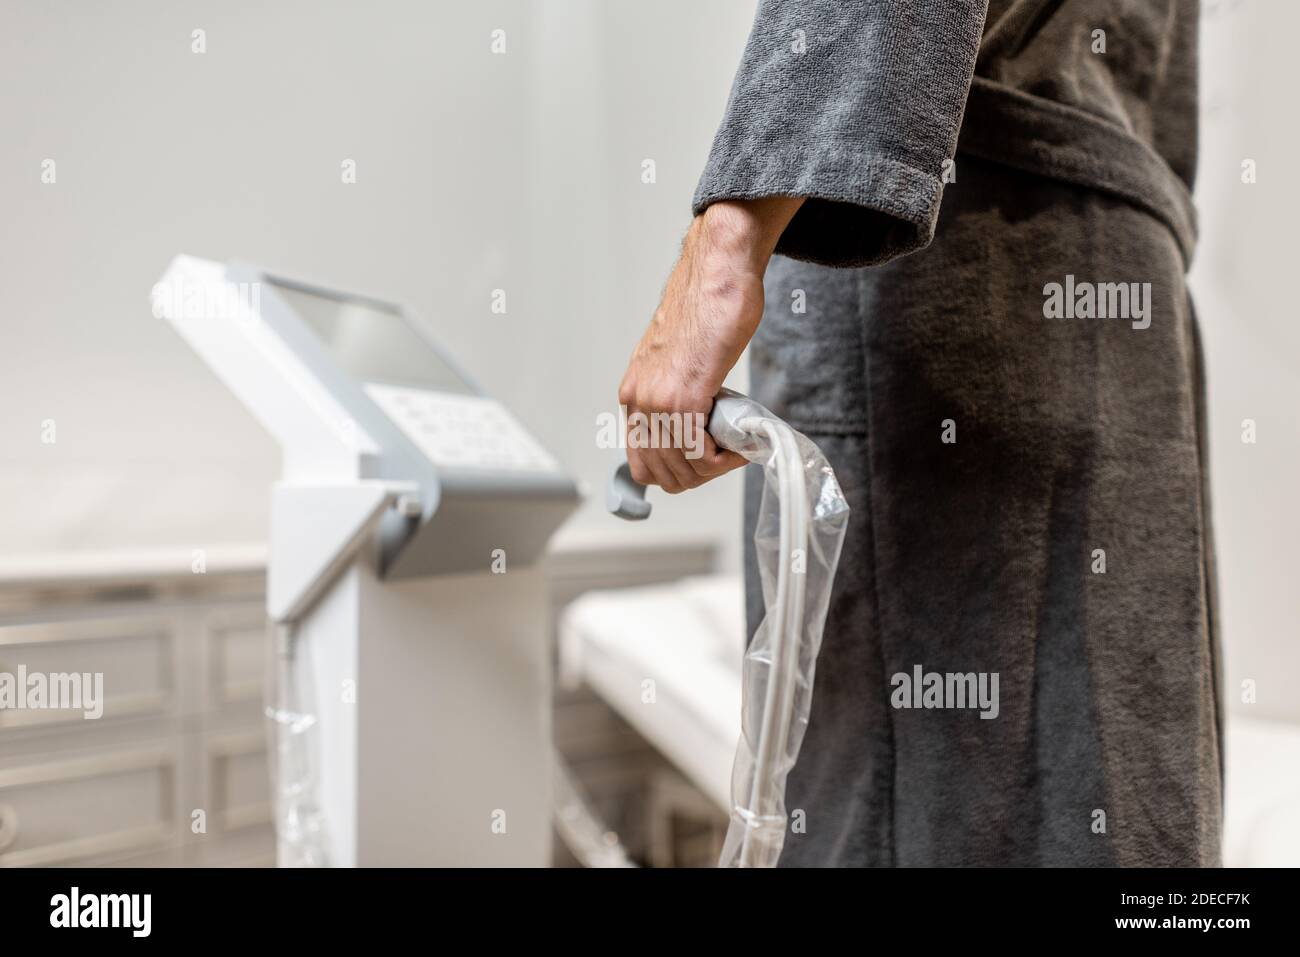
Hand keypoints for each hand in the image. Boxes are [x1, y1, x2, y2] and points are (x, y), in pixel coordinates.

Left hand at [618, 196, 803, 492]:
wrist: (718, 272)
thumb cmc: (708, 307)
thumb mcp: (678, 362)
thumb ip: (677, 393)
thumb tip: (693, 425)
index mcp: (634, 395)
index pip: (641, 463)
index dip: (677, 473)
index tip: (705, 461)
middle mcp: (639, 401)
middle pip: (661, 473)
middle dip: (698, 476)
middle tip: (726, 458)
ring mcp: (659, 401)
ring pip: (681, 468)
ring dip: (714, 469)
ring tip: (736, 448)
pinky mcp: (685, 395)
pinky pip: (699, 452)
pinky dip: (724, 459)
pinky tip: (739, 444)